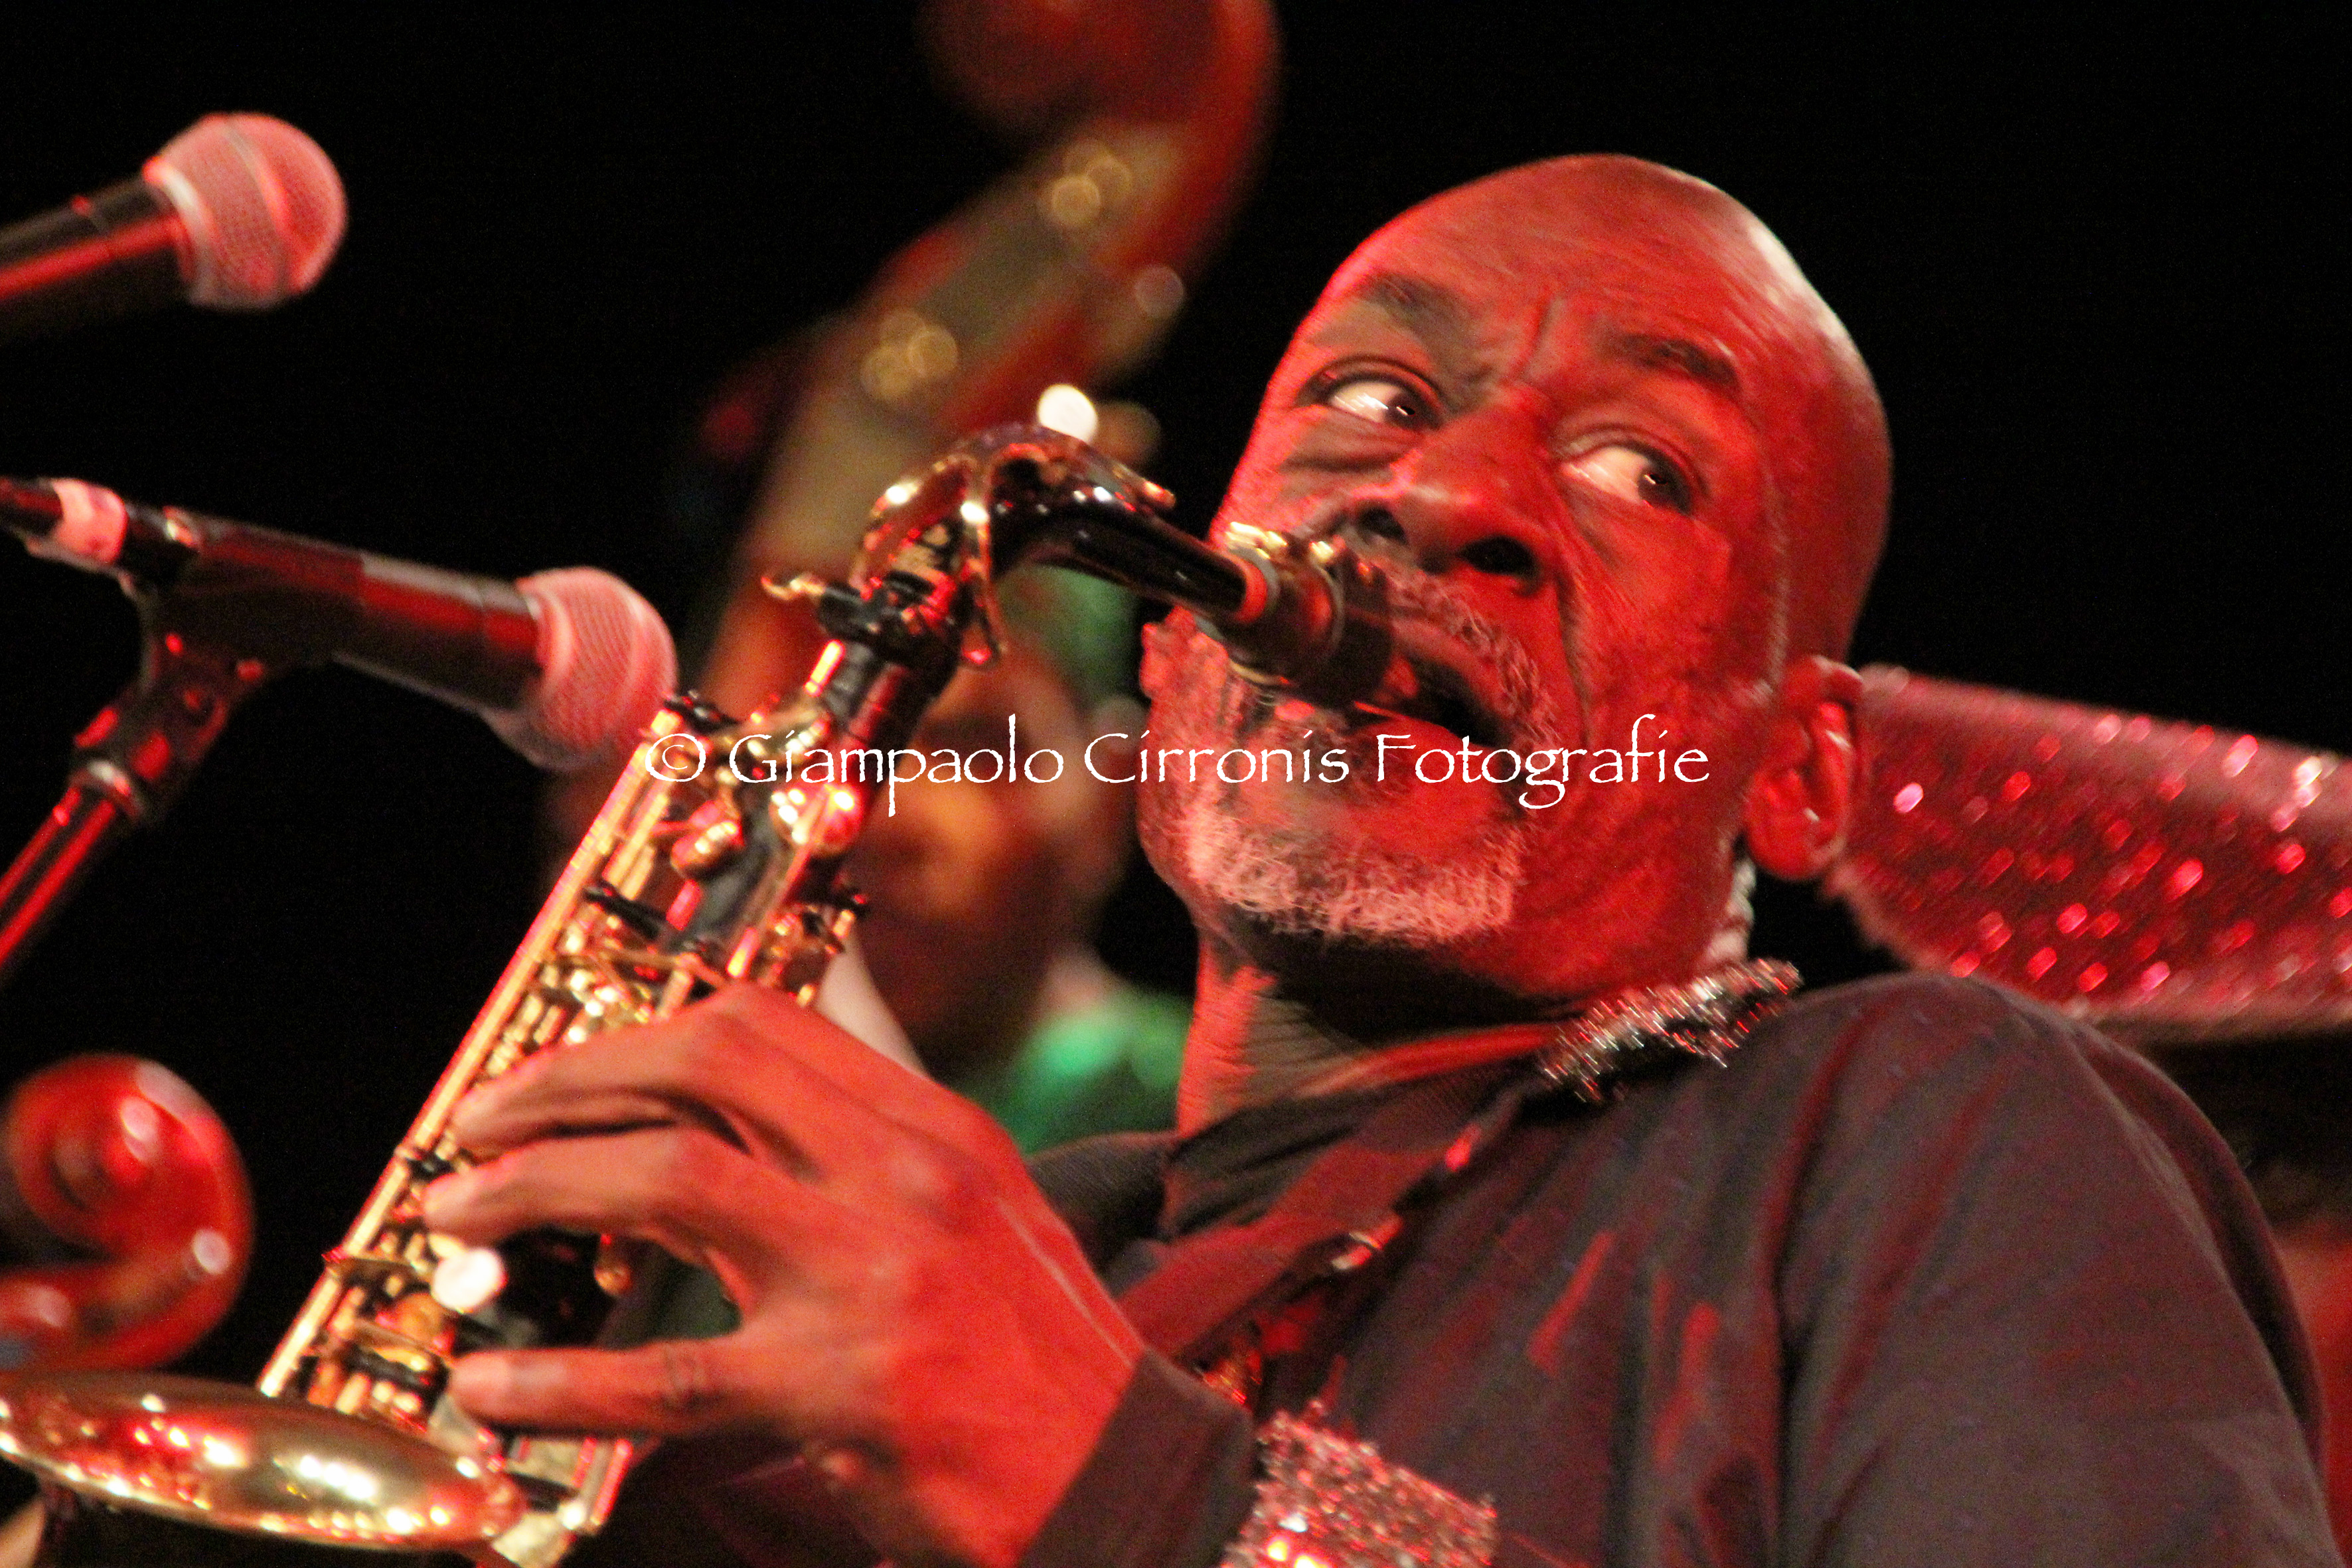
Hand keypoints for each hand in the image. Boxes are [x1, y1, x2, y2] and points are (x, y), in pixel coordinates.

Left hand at [421, 985, 1140, 1567]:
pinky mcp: (846, 1392)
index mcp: (932, 1125)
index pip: (761, 1025)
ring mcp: (876, 1276)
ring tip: (459, 1218)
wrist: (1124, 1480)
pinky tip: (494, 1386)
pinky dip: (562, 1381)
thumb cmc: (1036, 1355)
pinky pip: (670, 1375)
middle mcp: (904, 1174)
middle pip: (703, 1064)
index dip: (634, 1035)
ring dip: (535, 1188)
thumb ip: (868, 1149)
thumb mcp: (974, 1213)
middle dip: (564, 1082)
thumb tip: (738, 1103)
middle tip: (476, 1127)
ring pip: (667, 1181)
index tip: (560, 1070)